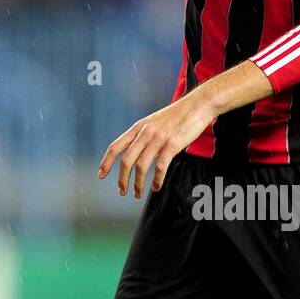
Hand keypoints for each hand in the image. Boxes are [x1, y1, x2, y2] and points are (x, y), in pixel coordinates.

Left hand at [99, 91, 215, 197]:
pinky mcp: (172, 144)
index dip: (106, 162)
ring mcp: (158, 139)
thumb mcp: (154, 122)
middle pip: (126, 160)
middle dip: (122, 179)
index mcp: (138, 127)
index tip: (101, 175)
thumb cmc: (178, 115)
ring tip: (137, 193)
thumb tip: (137, 154)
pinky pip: (160, 167)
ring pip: (141, 166)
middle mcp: (145, 133)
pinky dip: (156, 180)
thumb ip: (144, 136)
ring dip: (138, 184)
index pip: (116, 146)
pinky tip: (156, 187)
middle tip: (122, 191)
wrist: (198, 105)